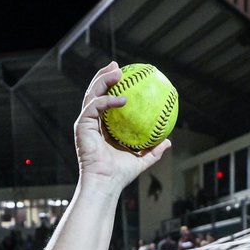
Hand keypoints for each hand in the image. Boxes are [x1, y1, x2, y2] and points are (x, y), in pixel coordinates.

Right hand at [75, 63, 170, 191]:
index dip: (112, 85)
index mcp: (102, 127)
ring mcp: (85, 122)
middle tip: (117, 66)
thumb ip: (153, 150)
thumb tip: (168, 141)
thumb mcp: (141, 160)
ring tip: (117, 72)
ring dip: (103, 79)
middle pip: (95, 91)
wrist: (106, 183)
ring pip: (92, 93)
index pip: (105, 100)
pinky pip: (95, 106)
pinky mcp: (81, 125)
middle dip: (104, 75)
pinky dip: (107, 100)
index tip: (125, 75)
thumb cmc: (120, 175)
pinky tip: (123, 98)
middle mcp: (92, 122)